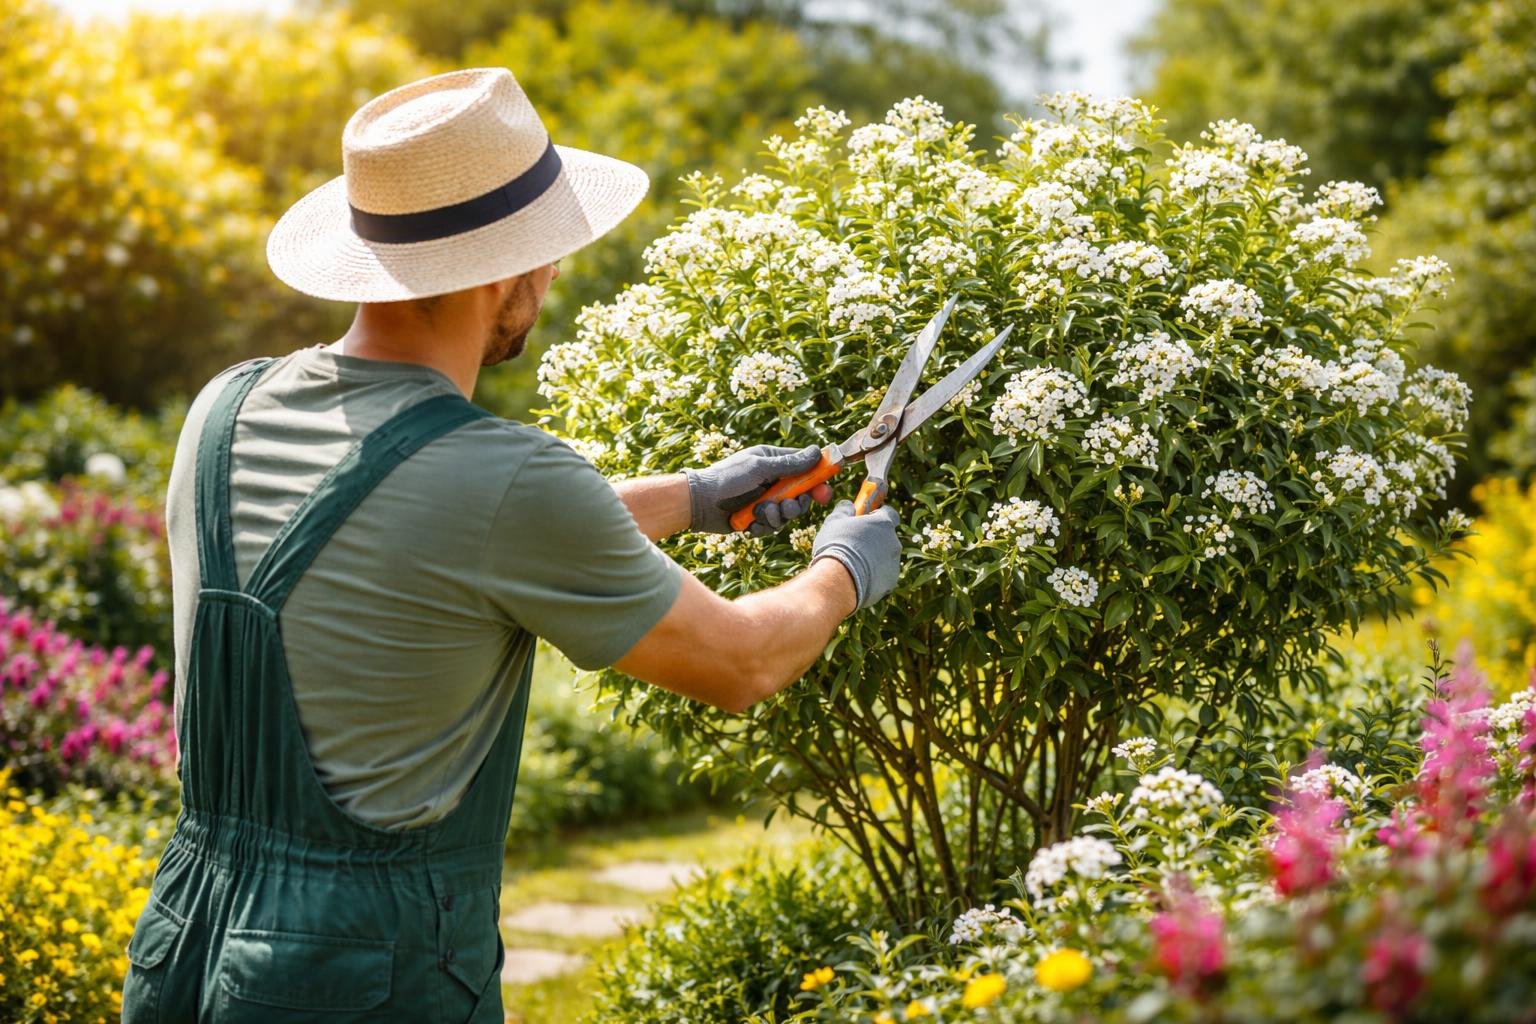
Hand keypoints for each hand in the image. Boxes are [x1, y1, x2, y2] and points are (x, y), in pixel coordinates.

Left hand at [684, 444, 834, 534]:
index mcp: (773, 462)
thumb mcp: (759, 468)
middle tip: (785, 506)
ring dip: (775, 517)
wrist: (699, 503)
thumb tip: (817, 452)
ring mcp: (765, 501)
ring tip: (759, 513)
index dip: (817, 481)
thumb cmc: (727, 479)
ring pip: (786, 515)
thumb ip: (789, 464)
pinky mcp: (756, 519)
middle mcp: (772, 481)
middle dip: (794, 505)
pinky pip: (771, 527)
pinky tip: (749, 524)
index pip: (805, 469)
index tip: (823, 493)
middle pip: (800, 496)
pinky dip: (762, 527)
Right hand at [810, 500, 901, 610]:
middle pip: (887, 538)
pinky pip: (882, 576)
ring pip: (884, 558)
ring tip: (852, 565)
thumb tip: (849, 504)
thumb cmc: (836, 546)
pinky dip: (872, 577)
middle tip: (854, 545)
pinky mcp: (889, 583)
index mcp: (884, 523)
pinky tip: (855, 579)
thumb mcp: (834, 521)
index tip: (866, 519)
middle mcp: (894, 542)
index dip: (878, 515)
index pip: (890, 513)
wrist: (838, 580)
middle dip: (874, 540)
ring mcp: (894, 564)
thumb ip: (844, 509)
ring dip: (873, 559)